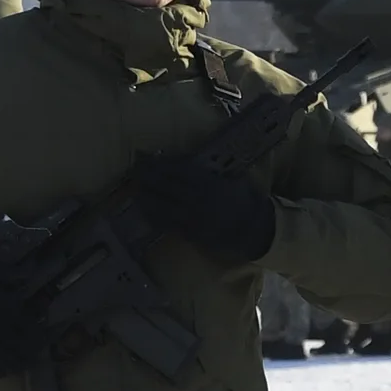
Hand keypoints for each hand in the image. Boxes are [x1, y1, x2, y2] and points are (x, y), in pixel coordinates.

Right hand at [0, 240, 51, 372]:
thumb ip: (12, 273)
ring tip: (24, 368)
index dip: (33, 331)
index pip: (19, 320)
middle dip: (25, 350)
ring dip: (11, 361)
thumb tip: (33, 272)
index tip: (44, 338)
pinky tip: (1, 373)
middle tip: (37, 357)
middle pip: (10, 339)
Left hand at [132, 154, 277, 264]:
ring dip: (146, 196)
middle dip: (148, 176)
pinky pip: (167, 224)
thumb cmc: (247, 201)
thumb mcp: (234, 179)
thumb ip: (212, 173)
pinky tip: (145, 210)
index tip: (147, 157)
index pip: (178, 170)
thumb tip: (189, 163)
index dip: (159, 163)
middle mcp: (197, 200)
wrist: (256, 231)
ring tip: (136, 189)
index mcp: (209, 183)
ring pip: (162, 205)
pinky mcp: (191, 233)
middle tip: (135, 169)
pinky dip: (154, 216)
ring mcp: (192, 218)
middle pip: (166, 185)